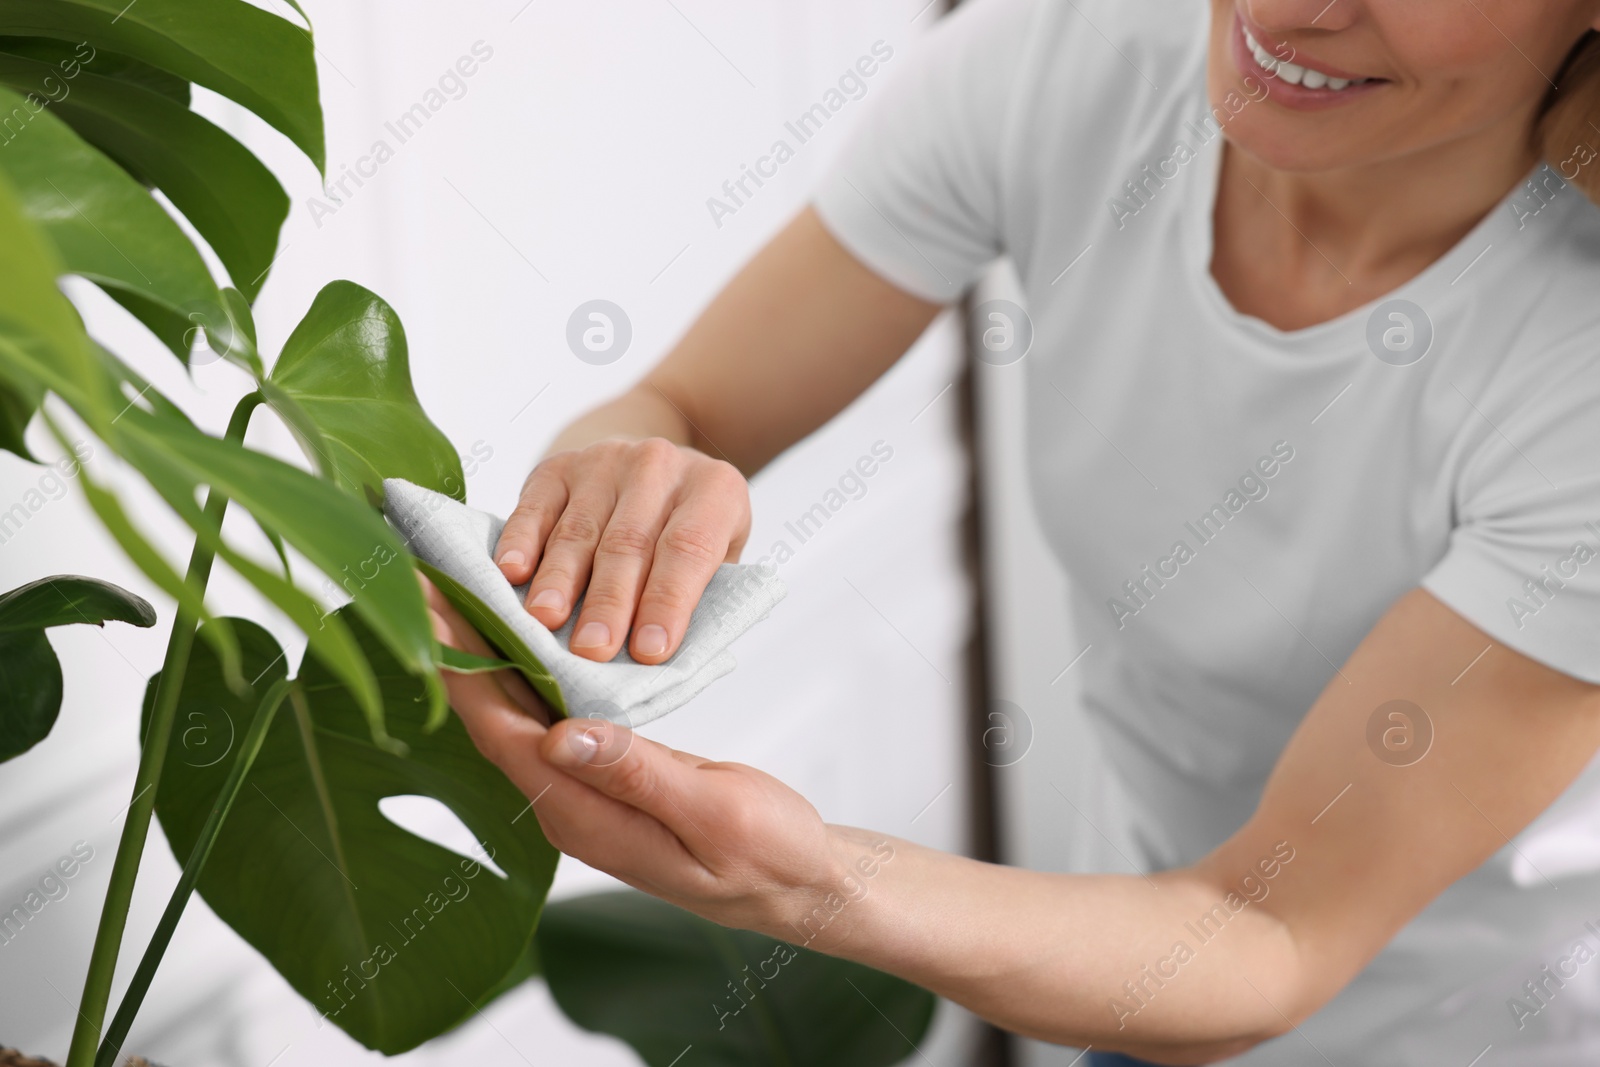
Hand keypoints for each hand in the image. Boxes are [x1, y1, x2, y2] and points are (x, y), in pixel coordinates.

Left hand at [424, 578, 842, 938]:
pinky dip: (529, 667)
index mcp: (585, 816)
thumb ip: (637, 775)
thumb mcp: (713, 811)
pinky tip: (524, 631)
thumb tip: (561, 735)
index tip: (427, 609)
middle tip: (419, 578)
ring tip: (457, 590)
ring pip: (517, 715)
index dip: (461, 671)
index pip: (503, 735)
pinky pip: (550, 715)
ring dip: (485, 654)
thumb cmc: (766, 851)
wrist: (795, 884)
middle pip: (495, 720)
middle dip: (456, 650)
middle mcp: (569, 804)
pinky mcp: (604, 775)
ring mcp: (584, 790)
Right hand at [493, 438, 750, 663]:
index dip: (668, 601)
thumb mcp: (718, 558)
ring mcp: (606, 460)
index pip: (690, 548)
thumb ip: (699, 598)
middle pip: (629, 542)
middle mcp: (660, 465)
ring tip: (545, 621)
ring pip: (579, 529)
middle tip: (592, 649)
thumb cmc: (688, 534)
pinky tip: (510, 573)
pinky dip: (520, 541)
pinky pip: (535, 506)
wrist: (651, 471)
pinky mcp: (558, 466)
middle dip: (610, 601)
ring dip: (560, 580)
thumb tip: (654, 660)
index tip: (647, 651)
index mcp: (715, 489)